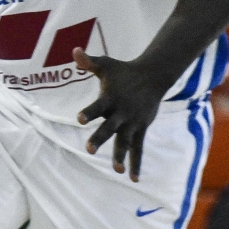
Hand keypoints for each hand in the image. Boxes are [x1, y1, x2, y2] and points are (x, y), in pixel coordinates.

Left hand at [74, 49, 169, 179]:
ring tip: (116, 171)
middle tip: (89, 150)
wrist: (154, 76)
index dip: (88, 113)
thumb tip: (74, 50)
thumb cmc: (124, 71)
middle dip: (100, 138)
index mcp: (110, 99)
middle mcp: (121, 113)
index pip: (97, 107)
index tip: (79, 119)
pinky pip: (138, 149)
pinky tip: (133, 178)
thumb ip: (89, 61)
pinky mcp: (141, 129)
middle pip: (109, 128)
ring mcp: (132, 123)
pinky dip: (136, 163)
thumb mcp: (106, 65)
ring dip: (120, 156)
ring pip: (125, 142)